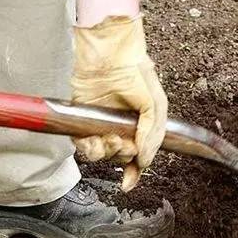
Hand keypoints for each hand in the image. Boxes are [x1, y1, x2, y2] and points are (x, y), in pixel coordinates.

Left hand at [71, 15, 167, 191]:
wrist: (109, 53)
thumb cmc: (135, 72)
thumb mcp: (156, 104)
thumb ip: (152, 134)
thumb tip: (145, 160)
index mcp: (140, 127)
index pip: (138, 157)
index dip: (134, 172)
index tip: (128, 183)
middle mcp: (120, 129)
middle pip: (119, 157)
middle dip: (122, 154)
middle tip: (123, 141)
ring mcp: (100, 125)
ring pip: (100, 155)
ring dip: (105, 152)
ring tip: (108, 138)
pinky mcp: (82, 120)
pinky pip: (82, 144)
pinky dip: (87, 146)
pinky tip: (92, 139)